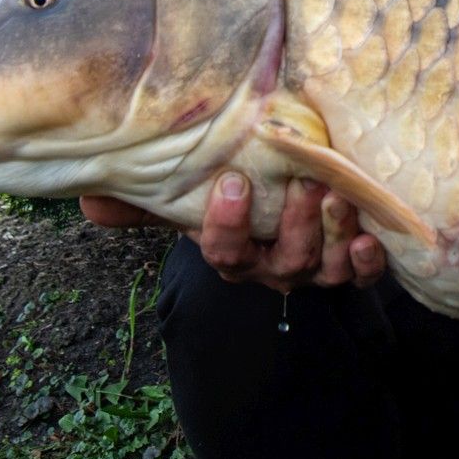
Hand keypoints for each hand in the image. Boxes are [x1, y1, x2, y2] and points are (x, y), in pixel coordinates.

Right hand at [81, 174, 386, 291]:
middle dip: (294, 224)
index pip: (225, 253)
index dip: (228, 226)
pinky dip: (369, 262)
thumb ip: (147, 197)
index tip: (233, 182)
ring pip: (326, 267)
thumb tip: (88, 199)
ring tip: (338, 196)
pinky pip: (364, 276)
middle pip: (284, 261)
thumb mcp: (189, 194)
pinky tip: (370, 238)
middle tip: (303, 183)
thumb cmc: (236, 193)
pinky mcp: (354, 266)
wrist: (286, 196)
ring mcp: (317, 270)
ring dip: (334, 235)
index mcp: (235, 255)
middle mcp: (275, 268)